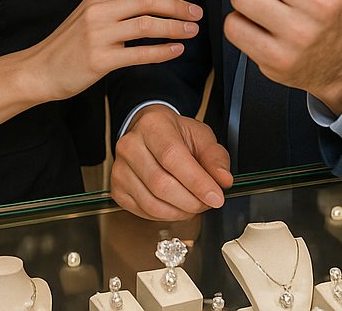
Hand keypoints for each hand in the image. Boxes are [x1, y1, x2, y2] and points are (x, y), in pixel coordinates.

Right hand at [30, 0, 201, 101]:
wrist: (39, 68)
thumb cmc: (71, 38)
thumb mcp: (95, 6)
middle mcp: (98, 10)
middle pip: (146, 0)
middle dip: (176, 5)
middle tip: (198, 12)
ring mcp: (98, 35)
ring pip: (145, 26)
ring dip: (173, 27)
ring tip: (192, 30)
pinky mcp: (99, 60)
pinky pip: (137, 54)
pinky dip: (161, 52)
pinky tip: (176, 50)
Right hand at [111, 104, 232, 218]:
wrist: (149, 133)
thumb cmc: (175, 134)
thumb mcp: (200, 136)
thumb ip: (215, 157)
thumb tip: (223, 180)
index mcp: (153, 124)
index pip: (173, 157)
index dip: (197, 182)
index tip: (216, 197)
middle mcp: (130, 145)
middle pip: (161, 184)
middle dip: (191, 201)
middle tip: (208, 202)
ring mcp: (120, 168)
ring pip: (152, 203)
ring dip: (180, 212)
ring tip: (195, 204)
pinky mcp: (117, 189)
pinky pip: (144, 212)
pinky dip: (166, 215)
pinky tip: (177, 206)